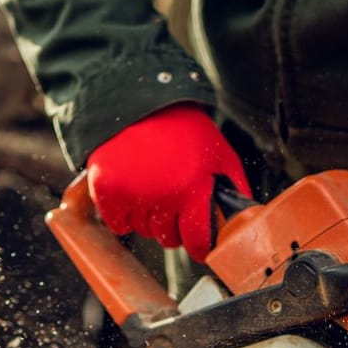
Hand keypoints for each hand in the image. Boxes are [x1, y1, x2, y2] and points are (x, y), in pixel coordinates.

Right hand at [85, 104, 250, 262]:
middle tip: (171, 203)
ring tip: (150, 188)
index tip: (197, 247)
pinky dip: (121, 215)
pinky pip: (116, 223)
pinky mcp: (107, 189)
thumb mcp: (218, 153)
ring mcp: (133, 194)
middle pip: (168, 239)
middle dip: (172, 227)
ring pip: (143, 231)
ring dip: (147, 218)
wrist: (138, 101)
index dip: (199, 247)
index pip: (197, 241)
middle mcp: (163, 196)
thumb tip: (241, 219)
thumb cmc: (182, 129)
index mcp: (193, 190)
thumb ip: (233, 186)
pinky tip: (130, 195)